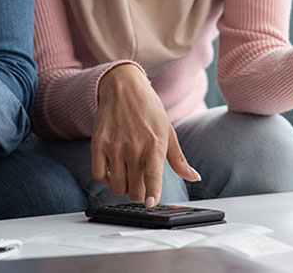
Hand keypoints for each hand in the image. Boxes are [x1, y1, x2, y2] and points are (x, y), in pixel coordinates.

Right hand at [92, 64, 200, 206]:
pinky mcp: (98, 143)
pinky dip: (105, 178)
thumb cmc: (148, 109)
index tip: (151, 204)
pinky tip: (112, 171)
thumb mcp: (168, 131)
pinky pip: (98, 174)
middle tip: (141, 186)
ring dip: (123, 187)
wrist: (123, 87)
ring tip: (127, 177)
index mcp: (155, 144)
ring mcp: (114, 146)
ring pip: (117, 186)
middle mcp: (134, 146)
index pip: (153, 176)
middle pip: (134, 189)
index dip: (152, 193)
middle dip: (139, 194)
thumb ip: (179, 159)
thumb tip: (194, 177)